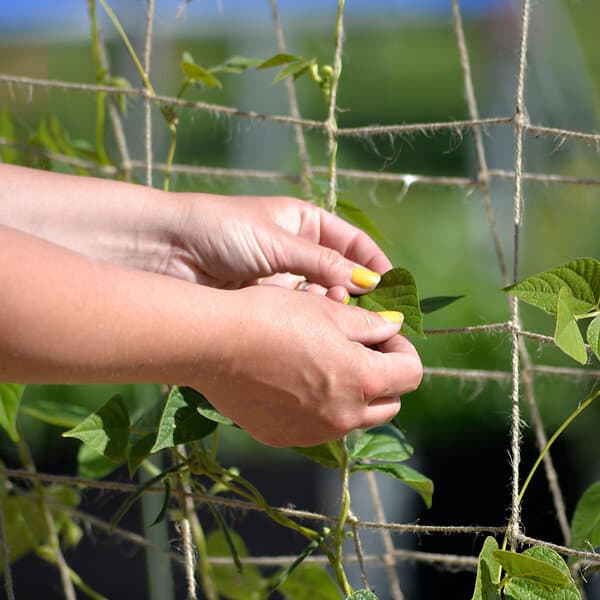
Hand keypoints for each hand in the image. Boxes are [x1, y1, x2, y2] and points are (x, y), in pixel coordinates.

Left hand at [166, 193, 391, 299]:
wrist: (167, 251)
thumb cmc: (221, 230)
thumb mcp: (278, 241)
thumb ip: (324, 263)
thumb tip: (368, 282)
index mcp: (304, 223)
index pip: (353, 243)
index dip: (374, 262)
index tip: (391, 287)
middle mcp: (297, 251)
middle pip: (341, 272)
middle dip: (356, 289)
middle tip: (367, 308)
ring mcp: (282, 278)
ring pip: (322, 296)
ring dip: (333, 305)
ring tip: (335, 310)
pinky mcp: (266, 302)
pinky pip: (299, 311)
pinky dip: (310, 318)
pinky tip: (315, 322)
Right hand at [190, 286, 422, 446]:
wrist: (213, 344)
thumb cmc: (272, 318)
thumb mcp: (328, 311)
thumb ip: (370, 324)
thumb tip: (393, 328)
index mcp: (363, 381)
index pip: (411, 373)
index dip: (402, 349)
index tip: (382, 334)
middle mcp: (344, 416)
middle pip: (389, 404)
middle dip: (383, 376)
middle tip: (358, 349)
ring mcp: (313, 432)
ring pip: (354, 418)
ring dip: (353, 394)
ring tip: (325, 363)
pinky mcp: (283, 436)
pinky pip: (317, 426)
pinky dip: (319, 407)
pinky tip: (294, 380)